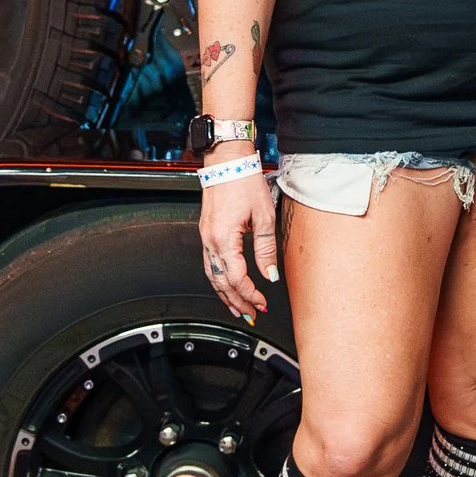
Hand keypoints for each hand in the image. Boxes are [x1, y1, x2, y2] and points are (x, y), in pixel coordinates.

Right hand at [198, 151, 276, 319]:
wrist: (227, 162)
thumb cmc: (244, 182)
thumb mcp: (264, 216)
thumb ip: (266, 249)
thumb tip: (270, 275)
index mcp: (225, 239)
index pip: (237, 278)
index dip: (250, 294)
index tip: (262, 304)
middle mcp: (210, 241)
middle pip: (221, 282)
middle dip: (237, 302)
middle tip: (251, 315)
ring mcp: (205, 237)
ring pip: (212, 276)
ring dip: (225, 295)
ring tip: (237, 308)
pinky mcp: (206, 232)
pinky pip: (210, 264)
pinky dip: (218, 280)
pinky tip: (226, 286)